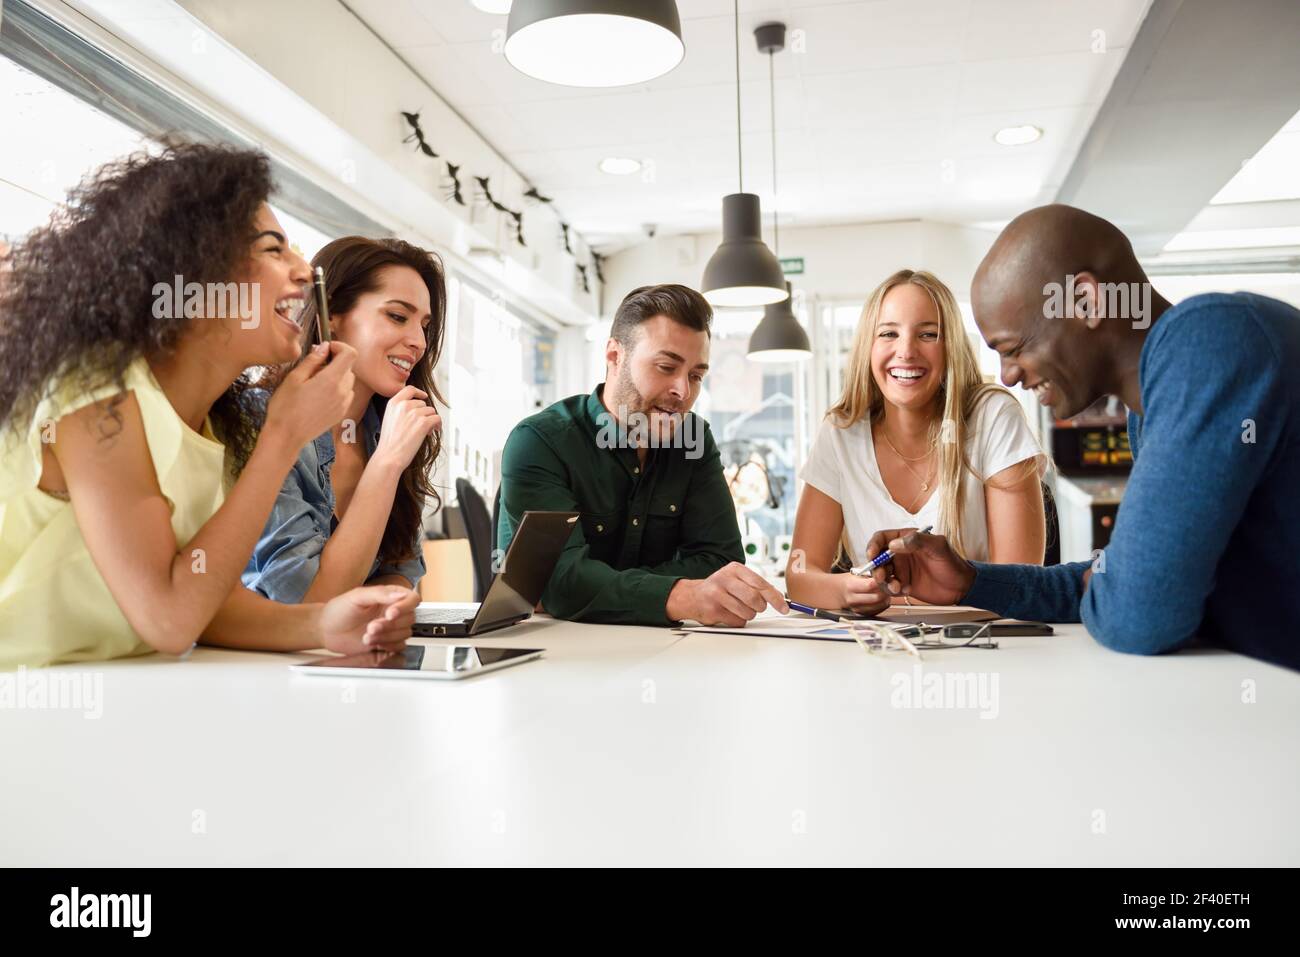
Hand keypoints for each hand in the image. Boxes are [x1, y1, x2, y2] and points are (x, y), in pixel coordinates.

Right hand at [263, 341, 356, 451]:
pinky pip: (345, 394)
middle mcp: (343, 391)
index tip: (326, 349)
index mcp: (332, 379)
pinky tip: (319, 395)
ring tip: (315, 382)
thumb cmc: (285, 407)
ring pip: (348, 381)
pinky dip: (337, 389)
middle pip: (349, 367)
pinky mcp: (342, 413)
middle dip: (335, 362)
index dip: (340, 347)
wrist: (287, 436)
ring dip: (336, 376)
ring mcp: (344, 404)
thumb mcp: (294, 378)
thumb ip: (312, 360)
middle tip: (314, 367)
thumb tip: (324, 347)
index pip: (351, 354)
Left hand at [319, 584, 419, 655]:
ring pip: (405, 633)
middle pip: (409, 619)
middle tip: (371, 626)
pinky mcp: (387, 642)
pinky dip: (387, 645)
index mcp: (389, 596)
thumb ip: (379, 593)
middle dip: (390, 625)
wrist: (326, 631)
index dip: (405, 607)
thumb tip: (399, 594)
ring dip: (386, 636)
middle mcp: (393, 611)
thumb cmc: (338, 610)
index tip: (390, 614)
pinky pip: (399, 646)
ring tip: (367, 635)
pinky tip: (372, 642)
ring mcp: (390, 628)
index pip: (411, 599)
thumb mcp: (357, 597)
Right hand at [372, 385, 440, 472]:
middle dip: (424, 414)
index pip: (409, 389)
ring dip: (430, 420)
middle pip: (423, 404)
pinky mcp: (423, 423)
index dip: (419, 393)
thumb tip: (419, 408)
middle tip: (421, 426)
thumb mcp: (390, 419)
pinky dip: (437, 425)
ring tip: (424, 432)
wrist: (389, 457)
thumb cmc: (389, 443)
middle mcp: (404, 405)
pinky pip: (437, 418)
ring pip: (431, 411)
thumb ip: (401, 410)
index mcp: (393, 403)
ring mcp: (414, 413)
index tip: (424, 397)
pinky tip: (433, 432)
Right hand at [666, 561, 788, 625]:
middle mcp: (725, 579)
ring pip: (747, 613)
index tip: (784, 607)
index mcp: (735, 569)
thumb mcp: (737, 579)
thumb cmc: (720, 588)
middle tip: (756, 607)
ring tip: (738, 608)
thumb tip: (779, 598)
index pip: (761, 584)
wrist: (693, 596)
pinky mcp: (713, 610)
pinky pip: (737, 621)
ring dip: (747, 615)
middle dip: (759, 607)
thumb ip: (757, 586)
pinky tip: (729, 613)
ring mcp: (717, 594)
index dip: (775, 598)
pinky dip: (737, 621)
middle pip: (755, 599)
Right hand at [839, 571, 889, 614]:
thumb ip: (871, 574)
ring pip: (881, 605)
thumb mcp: (856, 573)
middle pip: (877, 597)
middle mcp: (853, 599)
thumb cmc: (850, 581)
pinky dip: (883, 603)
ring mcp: (857, 609)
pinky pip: (879, 610)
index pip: (871, 585)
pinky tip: (881, 597)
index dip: (881, 581)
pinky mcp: (863, 615)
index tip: (886, 578)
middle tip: (889, 585)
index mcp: (851, 586)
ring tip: (884, 591)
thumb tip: (886, 575)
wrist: (838, 593)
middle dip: (886, 590)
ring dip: (886, 598)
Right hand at [864, 528, 975, 604]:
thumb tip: (895, 543)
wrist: (962, 587)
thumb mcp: (938, 547)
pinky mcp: (903, 584)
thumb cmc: (953, 563)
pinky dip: (891, 590)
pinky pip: (888, 586)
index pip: (882, 538)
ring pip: (881, 573)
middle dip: (875, 567)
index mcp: (906, 540)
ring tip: (896, 587)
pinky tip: (903, 590)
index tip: (872, 554)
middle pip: (877, 557)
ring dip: (884, 581)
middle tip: (881, 576)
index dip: (873, 545)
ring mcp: (901, 569)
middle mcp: (901, 554)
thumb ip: (917, 541)